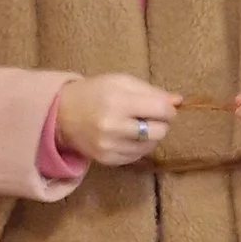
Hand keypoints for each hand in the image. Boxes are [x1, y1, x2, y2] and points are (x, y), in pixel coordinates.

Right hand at [54, 72, 178, 167]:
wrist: (62, 114)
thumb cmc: (95, 92)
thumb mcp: (121, 82)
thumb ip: (151, 91)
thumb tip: (178, 101)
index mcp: (118, 102)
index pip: (161, 110)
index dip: (169, 109)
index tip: (164, 107)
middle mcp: (114, 126)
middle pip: (160, 131)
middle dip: (161, 123)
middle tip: (149, 116)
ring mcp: (110, 146)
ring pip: (150, 146)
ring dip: (150, 136)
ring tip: (135, 125)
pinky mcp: (108, 160)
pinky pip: (137, 156)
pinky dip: (138, 146)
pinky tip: (127, 136)